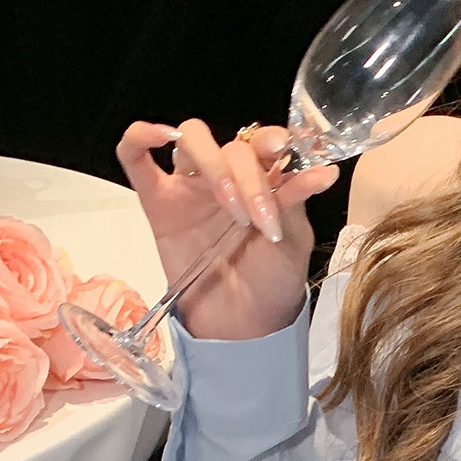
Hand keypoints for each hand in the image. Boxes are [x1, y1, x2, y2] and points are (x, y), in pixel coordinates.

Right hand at [116, 118, 339, 341]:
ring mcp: (190, 186)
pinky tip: (156, 135)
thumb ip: (294, 201)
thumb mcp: (292, 242)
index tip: (282, 148)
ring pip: (191, 141)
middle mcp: (227, 175)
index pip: (262, 142)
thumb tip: (324, 170)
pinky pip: (135, 158)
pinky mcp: (158, 203)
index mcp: (263, 179)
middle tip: (258, 216)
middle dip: (247, 176)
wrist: (242, 324)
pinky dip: (139, 137)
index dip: (271, 138)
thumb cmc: (272, 281)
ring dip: (213, 164)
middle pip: (230, 146)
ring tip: (231, 208)